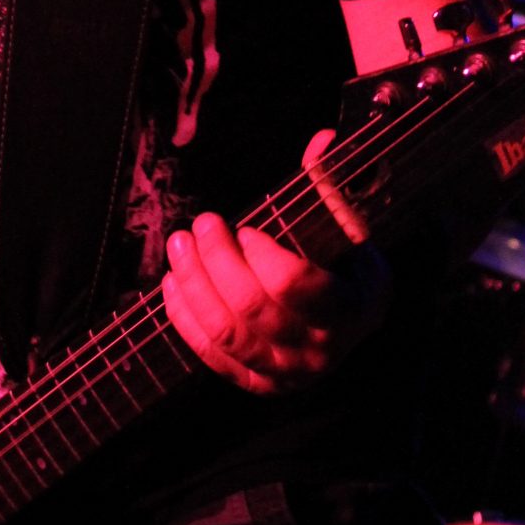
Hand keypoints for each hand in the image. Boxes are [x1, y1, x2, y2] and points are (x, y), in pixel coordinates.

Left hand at [160, 132, 389, 395]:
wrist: (349, 331)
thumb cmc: (346, 271)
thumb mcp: (352, 233)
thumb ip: (333, 190)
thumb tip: (321, 141)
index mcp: (350, 309)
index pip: (296, 284)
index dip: (261, 254)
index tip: (244, 227)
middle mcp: (319, 350)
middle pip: (253, 306)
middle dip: (218, 259)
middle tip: (201, 224)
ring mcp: (285, 373)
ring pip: (226, 331)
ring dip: (193, 284)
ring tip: (178, 245)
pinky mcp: (256, 383)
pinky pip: (210, 354)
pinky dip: (184, 317)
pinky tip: (172, 282)